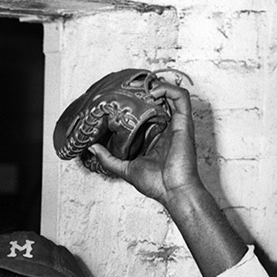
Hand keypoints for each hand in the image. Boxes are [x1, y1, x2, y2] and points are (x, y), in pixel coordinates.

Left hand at [89, 79, 202, 204]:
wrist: (174, 191)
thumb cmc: (156, 184)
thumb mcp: (125, 169)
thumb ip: (108, 159)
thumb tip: (92, 148)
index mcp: (155, 137)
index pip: (148, 113)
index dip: (138, 102)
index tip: (123, 97)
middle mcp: (166, 128)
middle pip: (159, 101)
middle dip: (147, 89)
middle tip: (131, 85)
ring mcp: (176, 124)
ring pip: (171, 94)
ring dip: (158, 85)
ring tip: (143, 85)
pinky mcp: (184, 123)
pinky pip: (181, 97)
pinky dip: (169, 89)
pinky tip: (154, 92)